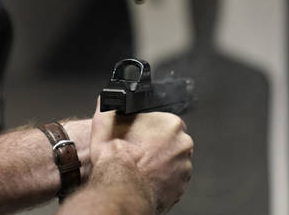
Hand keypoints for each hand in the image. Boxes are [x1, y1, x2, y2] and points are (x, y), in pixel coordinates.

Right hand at [90, 97, 192, 212]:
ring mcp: (184, 168)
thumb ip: (107, 106)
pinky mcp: (181, 188)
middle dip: (158, 147)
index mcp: (171, 124)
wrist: (119, 189)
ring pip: (173, 162)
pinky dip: (161, 181)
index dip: (150, 130)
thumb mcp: (104, 123)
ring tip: (140, 168)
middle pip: (171, 142)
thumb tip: (104, 100)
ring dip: (160, 164)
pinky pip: (172, 181)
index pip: (165, 123)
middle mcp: (182, 145)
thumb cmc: (115, 158)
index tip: (139, 137)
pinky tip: (145, 180)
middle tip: (138, 152)